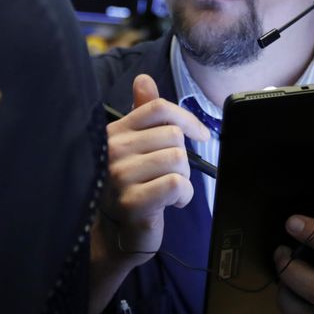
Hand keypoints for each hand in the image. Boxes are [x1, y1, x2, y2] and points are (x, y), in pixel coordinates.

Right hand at [88, 74, 210, 313]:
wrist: (118, 234)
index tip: (199, 135)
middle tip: (170, 175)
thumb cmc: (133, 186)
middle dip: (183, 158)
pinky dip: (183, 195)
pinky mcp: (133, 201)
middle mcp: (113, 150)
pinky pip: (177, 184)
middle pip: (174, 135)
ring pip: (178, 159)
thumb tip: (143, 79)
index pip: (158, 108)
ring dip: (184, 179)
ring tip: (169, 190)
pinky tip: (172, 203)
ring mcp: (120, 176)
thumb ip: (142, 113)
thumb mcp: (136, 146)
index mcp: (116, 132)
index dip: (187, 119)